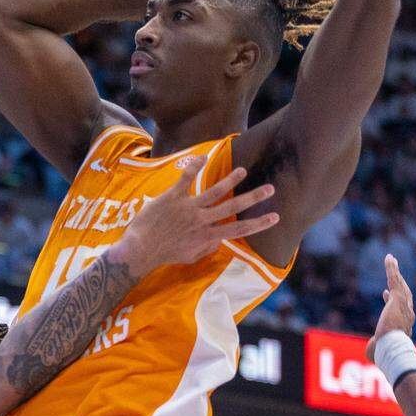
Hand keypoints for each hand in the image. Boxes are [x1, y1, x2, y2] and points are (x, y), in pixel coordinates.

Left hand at [114, 162, 277, 274]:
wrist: (140, 249)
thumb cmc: (164, 254)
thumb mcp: (189, 257)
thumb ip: (206, 249)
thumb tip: (218, 241)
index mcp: (207, 236)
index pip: (238, 229)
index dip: (258, 224)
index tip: (275, 217)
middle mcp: (201, 221)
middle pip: (232, 207)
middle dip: (253, 198)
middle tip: (270, 189)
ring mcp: (188, 207)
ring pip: (213, 191)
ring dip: (230, 180)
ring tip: (244, 171)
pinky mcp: (173, 197)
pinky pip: (186, 179)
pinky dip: (195, 167)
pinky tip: (204, 158)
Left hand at [365, 254, 414, 359]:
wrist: (391, 348)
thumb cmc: (385, 354)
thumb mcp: (380, 350)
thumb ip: (377, 347)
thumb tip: (372, 352)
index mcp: (403, 325)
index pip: (399, 309)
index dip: (392, 299)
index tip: (385, 293)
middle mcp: (407, 314)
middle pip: (404, 294)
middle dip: (399, 283)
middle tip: (394, 274)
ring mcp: (404, 305)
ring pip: (400, 284)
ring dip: (395, 271)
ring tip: (391, 260)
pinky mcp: (397, 298)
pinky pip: (394, 279)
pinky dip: (392, 268)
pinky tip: (389, 258)